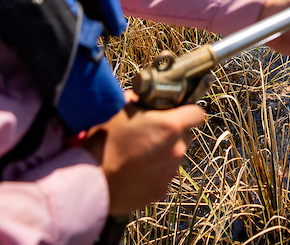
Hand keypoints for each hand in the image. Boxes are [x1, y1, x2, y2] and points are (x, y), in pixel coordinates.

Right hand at [78, 91, 205, 213]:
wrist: (92, 180)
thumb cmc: (104, 142)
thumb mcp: (119, 108)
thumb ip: (138, 99)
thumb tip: (142, 98)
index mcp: (170, 126)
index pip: (197, 113)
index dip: (188, 111)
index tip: (177, 112)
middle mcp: (177, 150)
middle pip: (185, 136)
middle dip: (172, 133)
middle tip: (150, 132)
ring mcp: (170, 172)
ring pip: (174, 157)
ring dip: (163, 153)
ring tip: (138, 154)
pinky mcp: (161, 191)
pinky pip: (163, 176)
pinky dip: (154, 173)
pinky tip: (134, 170)